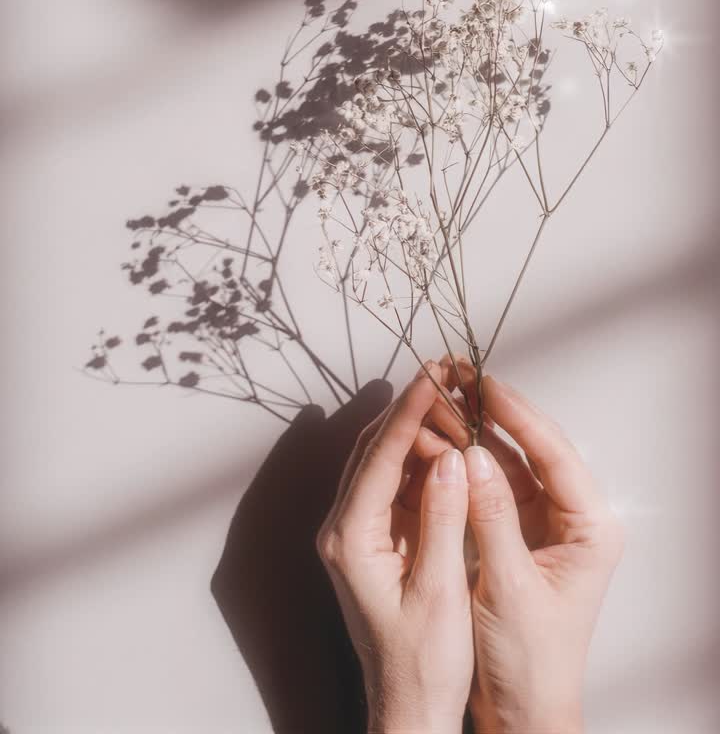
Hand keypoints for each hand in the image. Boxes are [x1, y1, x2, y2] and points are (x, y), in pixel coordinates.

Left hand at [317, 363, 473, 733]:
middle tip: (445, 371)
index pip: (379, 456)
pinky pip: (392, 483)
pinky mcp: (373, 541)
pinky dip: (417, 457)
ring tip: (451, 395)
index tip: (435, 375)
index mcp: (350, 539)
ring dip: (414, 428)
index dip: (409, 411)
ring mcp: (355, 534)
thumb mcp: (440, 590)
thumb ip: (444, 519)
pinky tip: (446, 441)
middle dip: (408, 407)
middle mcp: (342, 530)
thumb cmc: (423, 663)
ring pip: (380, 460)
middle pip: (372, 448)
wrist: (409, 708)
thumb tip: (451, 457)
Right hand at [418, 362, 624, 733]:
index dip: (518, 416)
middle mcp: (574, 518)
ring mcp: (546, 524)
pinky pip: (494, 486)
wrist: (523, 711)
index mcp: (592, 529)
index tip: (485, 384)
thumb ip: (491, 517)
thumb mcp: (507, 587)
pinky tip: (442, 441)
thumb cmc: (529, 662)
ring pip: (510, 463)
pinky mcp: (519, 533)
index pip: (556, 455)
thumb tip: (471, 455)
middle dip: (495, 414)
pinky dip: (469, 464)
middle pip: (534, 450)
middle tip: (459, 377)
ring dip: (477, 433)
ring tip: (444, 398)